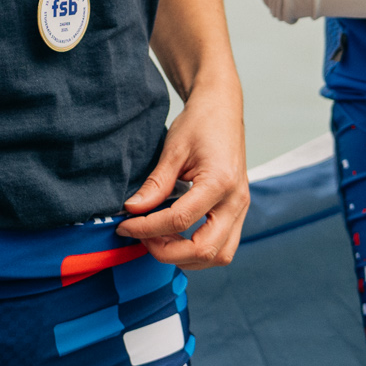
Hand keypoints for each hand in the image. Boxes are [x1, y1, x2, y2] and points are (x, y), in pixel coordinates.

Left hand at [117, 83, 247, 268]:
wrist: (223, 108)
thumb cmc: (200, 123)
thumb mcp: (173, 149)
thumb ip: (156, 184)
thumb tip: (132, 210)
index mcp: (220, 182)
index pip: (180, 220)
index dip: (147, 228)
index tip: (125, 225)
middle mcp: (236, 200)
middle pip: (204, 250)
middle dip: (167, 252)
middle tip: (142, 238)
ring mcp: (241, 208)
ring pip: (219, 255)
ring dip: (186, 256)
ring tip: (158, 239)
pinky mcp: (238, 211)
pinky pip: (224, 246)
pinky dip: (199, 250)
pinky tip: (176, 237)